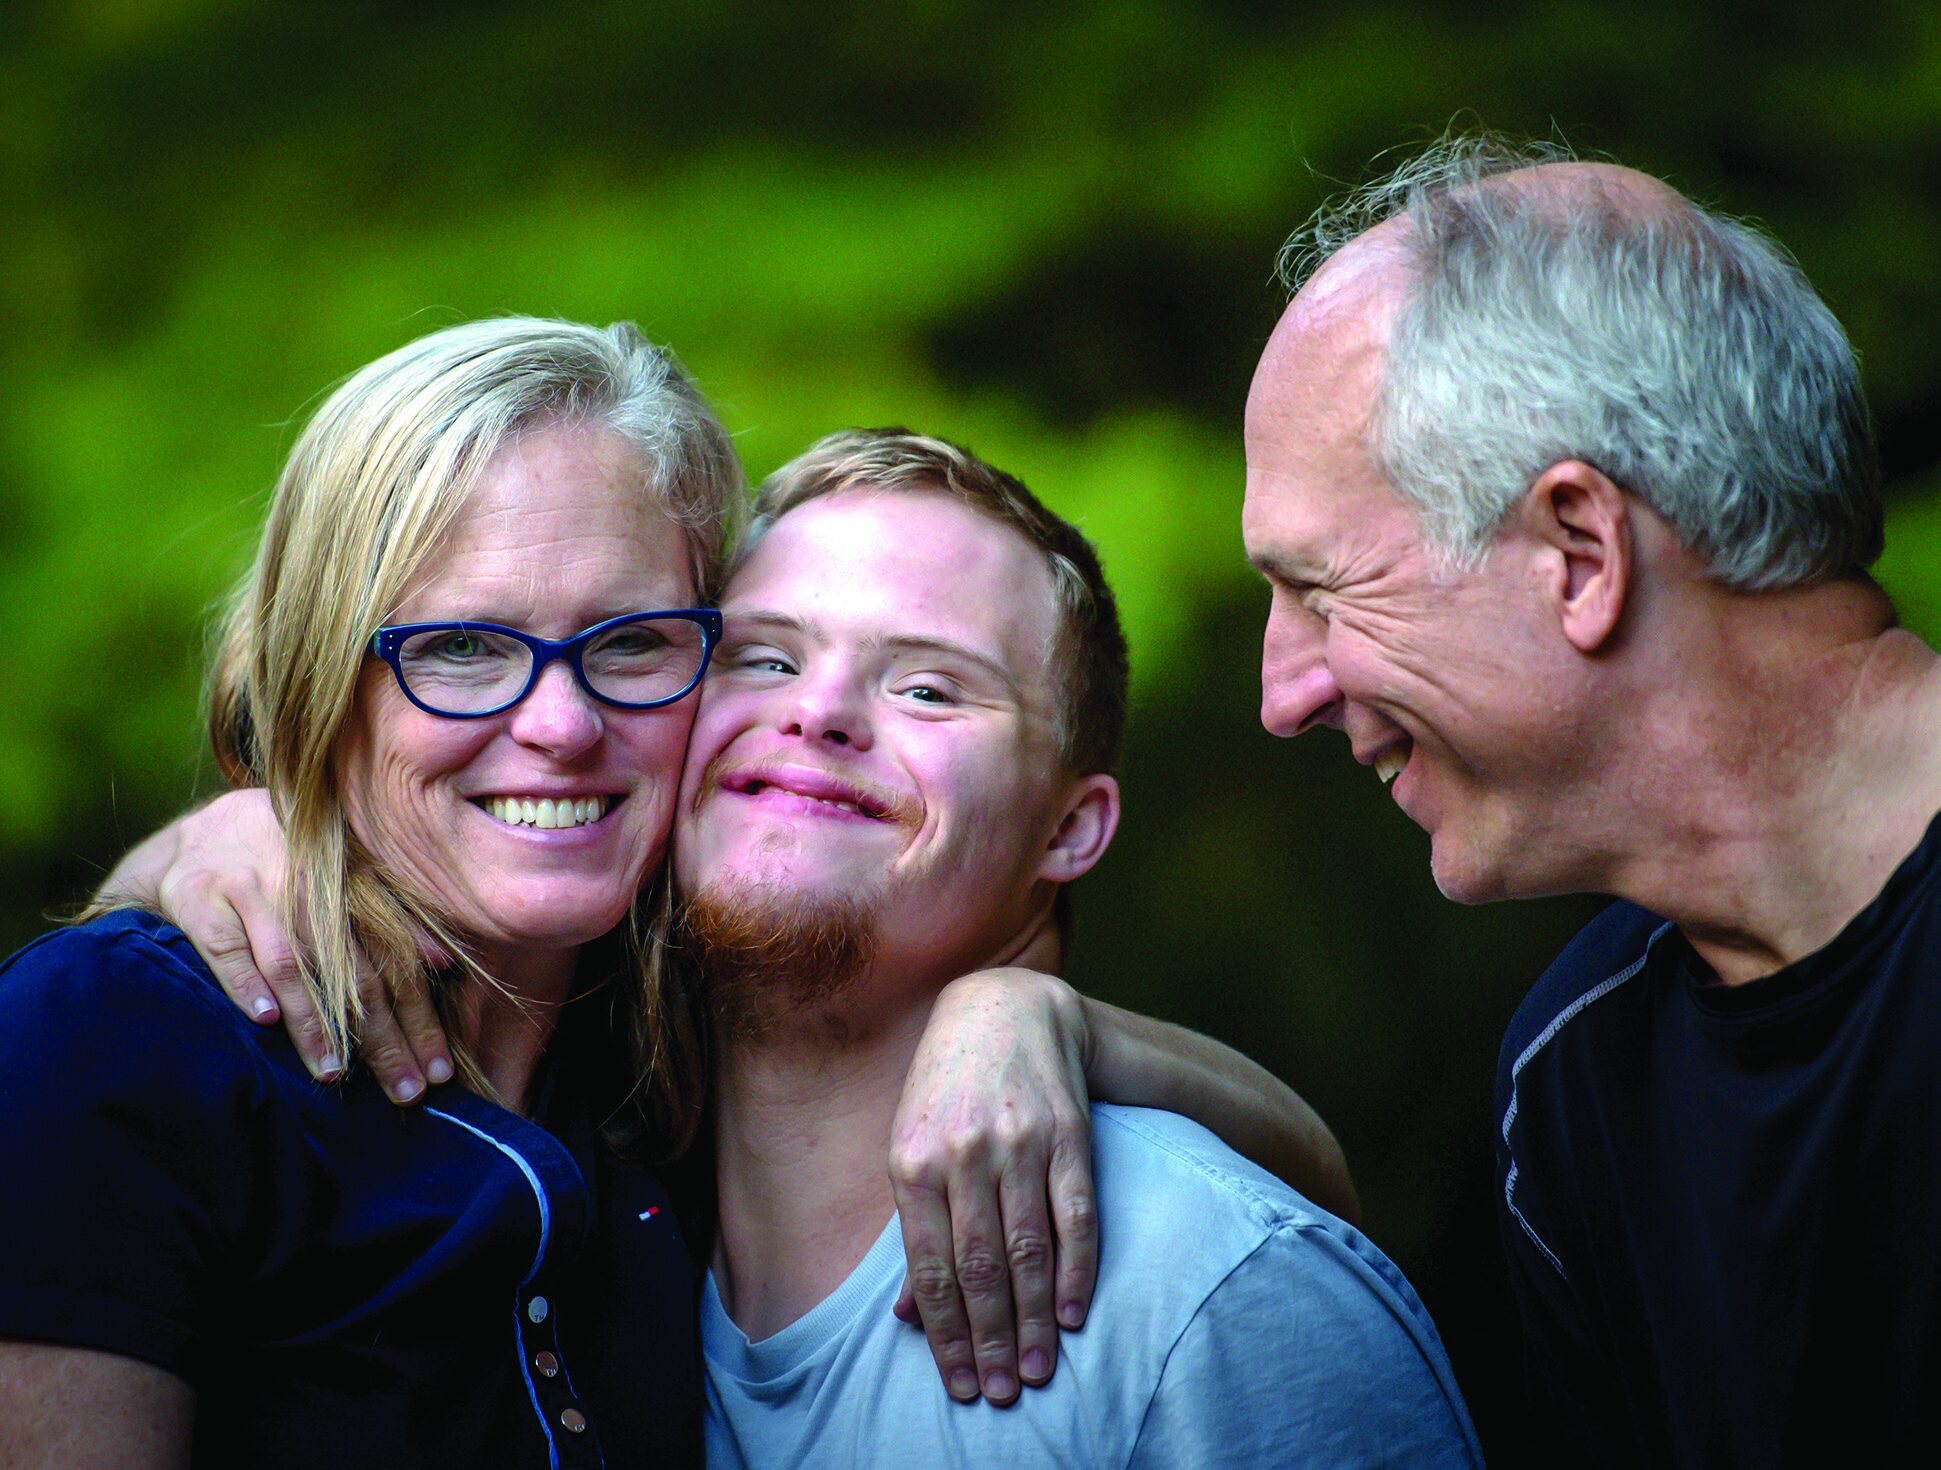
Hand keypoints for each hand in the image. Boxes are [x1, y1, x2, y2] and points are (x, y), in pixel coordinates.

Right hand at [144, 791, 451, 1099]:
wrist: (202, 830)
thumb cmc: (289, 865)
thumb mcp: (344, 879)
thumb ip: (393, 919)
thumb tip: (444, 963)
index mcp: (351, 885)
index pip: (396, 962)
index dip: (419, 1018)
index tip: (438, 1069)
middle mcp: (307, 886)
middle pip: (353, 972)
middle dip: (381, 1037)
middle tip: (404, 1090)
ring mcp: (252, 889)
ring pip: (290, 964)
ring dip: (313, 1021)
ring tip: (333, 1072)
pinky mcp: (200, 898)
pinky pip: (226, 947)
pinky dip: (244, 984)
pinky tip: (263, 1022)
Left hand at [888, 968, 1098, 1406]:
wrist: (1003, 1009)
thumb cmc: (945, 1091)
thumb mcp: (910, 1148)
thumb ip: (913, 1230)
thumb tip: (907, 1316)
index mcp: (912, 1161)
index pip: (932, 1269)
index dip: (947, 1334)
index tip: (963, 1384)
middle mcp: (965, 1154)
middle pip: (981, 1268)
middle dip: (992, 1339)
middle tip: (1004, 1392)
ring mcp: (1020, 1143)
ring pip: (1029, 1249)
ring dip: (1036, 1319)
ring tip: (1040, 1370)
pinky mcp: (1068, 1134)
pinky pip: (1076, 1215)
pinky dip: (1078, 1270)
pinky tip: (1076, 1314)